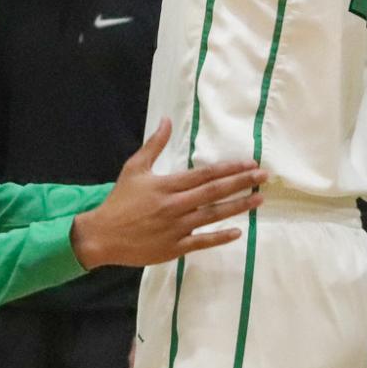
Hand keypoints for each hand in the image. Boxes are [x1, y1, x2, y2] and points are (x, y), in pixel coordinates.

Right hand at [70, 119, 264, 268]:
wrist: (102, 236)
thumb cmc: (119, 201)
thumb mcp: (134, 168)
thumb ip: (154, 145)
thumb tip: (166, 120)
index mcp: (167, 185)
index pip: (205, 174)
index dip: (229, 168)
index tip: (250, 163)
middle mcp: (175, 205)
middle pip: (215, 192)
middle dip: (242, 183)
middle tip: (264, 176)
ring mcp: (176, 228)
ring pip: (213, 215)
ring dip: (238, 207)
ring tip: (259, 199)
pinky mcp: (174, 247)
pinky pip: (202, 241)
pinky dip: (220, 237)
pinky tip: (237, 232)